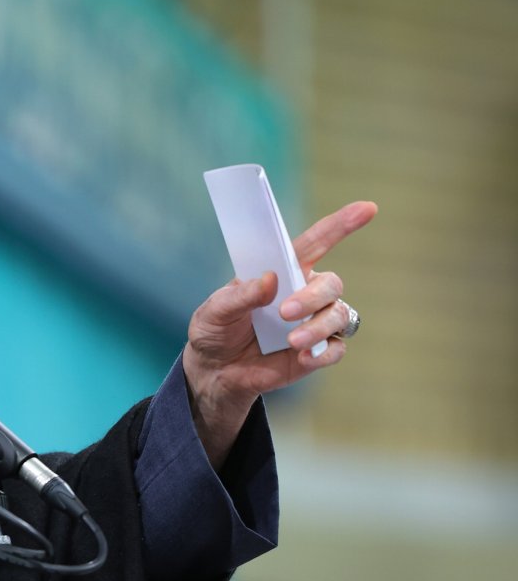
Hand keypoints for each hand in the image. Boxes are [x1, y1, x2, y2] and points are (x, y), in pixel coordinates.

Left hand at [183, 201, 377, 467]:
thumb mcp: (215, 311)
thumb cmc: (215, 331)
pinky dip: (324, 352)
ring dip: (318, 326)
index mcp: (282, 271)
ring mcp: (313, 322)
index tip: (367, 208)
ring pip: (340, 315)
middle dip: (312, 296)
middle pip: (330, 283)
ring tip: (291, 341)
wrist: (214, 372)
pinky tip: (303, 357)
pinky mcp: (316, 351)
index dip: (342, 224)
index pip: (316, 243)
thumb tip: (271, 279)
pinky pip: (336, 348)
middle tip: (285, 312)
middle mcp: (304, 292)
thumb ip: (240, 295)